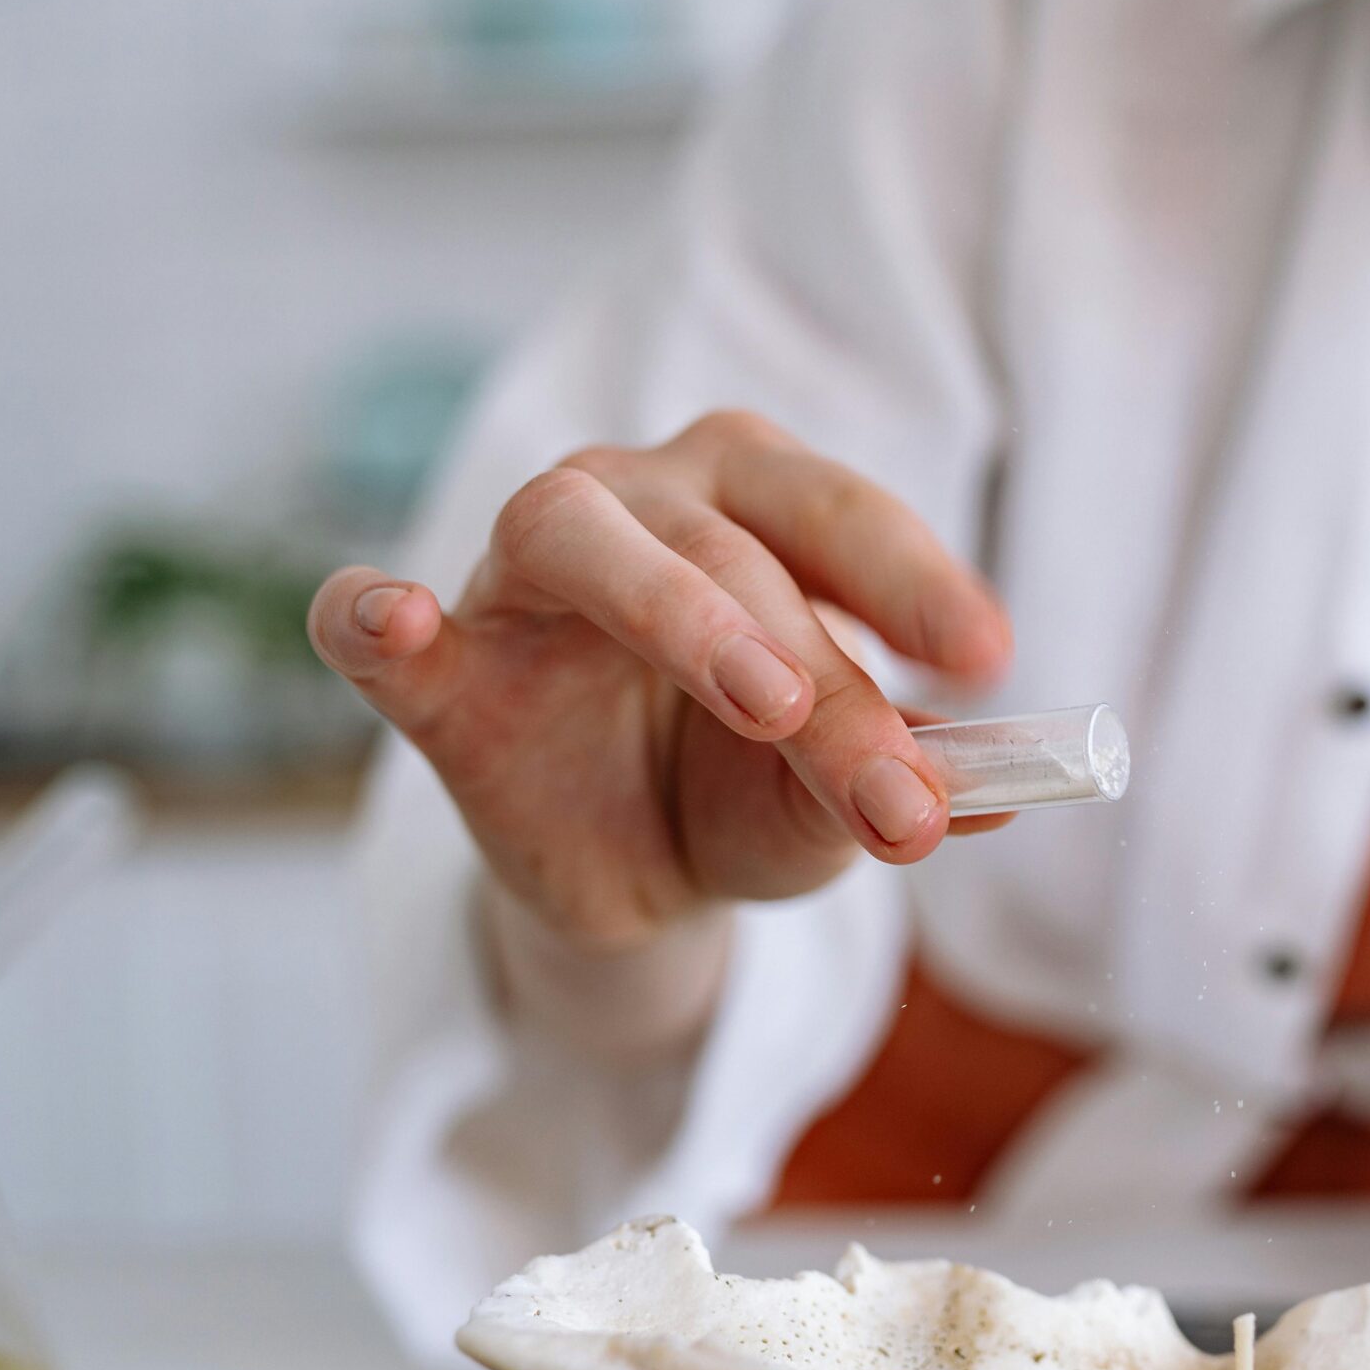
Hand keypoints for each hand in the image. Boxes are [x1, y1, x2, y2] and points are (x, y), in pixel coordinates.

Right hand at [308, 411, 1012, 953]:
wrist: (635, 870)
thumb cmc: (749, 788)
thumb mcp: (833, 800)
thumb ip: (896, 781)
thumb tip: (995, 800)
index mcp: (760, 503)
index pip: (842, 519)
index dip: (918, 582)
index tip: (991, 662)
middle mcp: (642, 499)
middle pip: (730, 545)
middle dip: (822, 668)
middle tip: (890, 778)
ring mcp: (523, 577)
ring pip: (576, 537)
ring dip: (673, 607)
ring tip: (763, 698)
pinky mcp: (437, 673)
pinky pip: (375, 627)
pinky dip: (374, 614)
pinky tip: (394, 616)